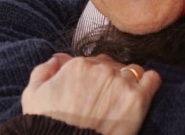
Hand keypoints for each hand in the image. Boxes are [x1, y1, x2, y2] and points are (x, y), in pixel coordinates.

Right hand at [22, 53, 161, 134]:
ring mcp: (122, 82)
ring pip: (132, 70)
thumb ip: (43, 71)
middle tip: (104, 99)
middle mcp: (102, 69)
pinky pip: (152, 79)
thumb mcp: (32, 96)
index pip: (92, 61)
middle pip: (112, 64)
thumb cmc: (47, 126)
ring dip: (129, 80)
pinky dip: (149, 83)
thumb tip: (58, 58)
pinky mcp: (138, 99)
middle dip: (109, 78)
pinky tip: (143, 93)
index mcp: (78, 65)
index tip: (89, 92)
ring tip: (122, 99)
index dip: (90, 77)